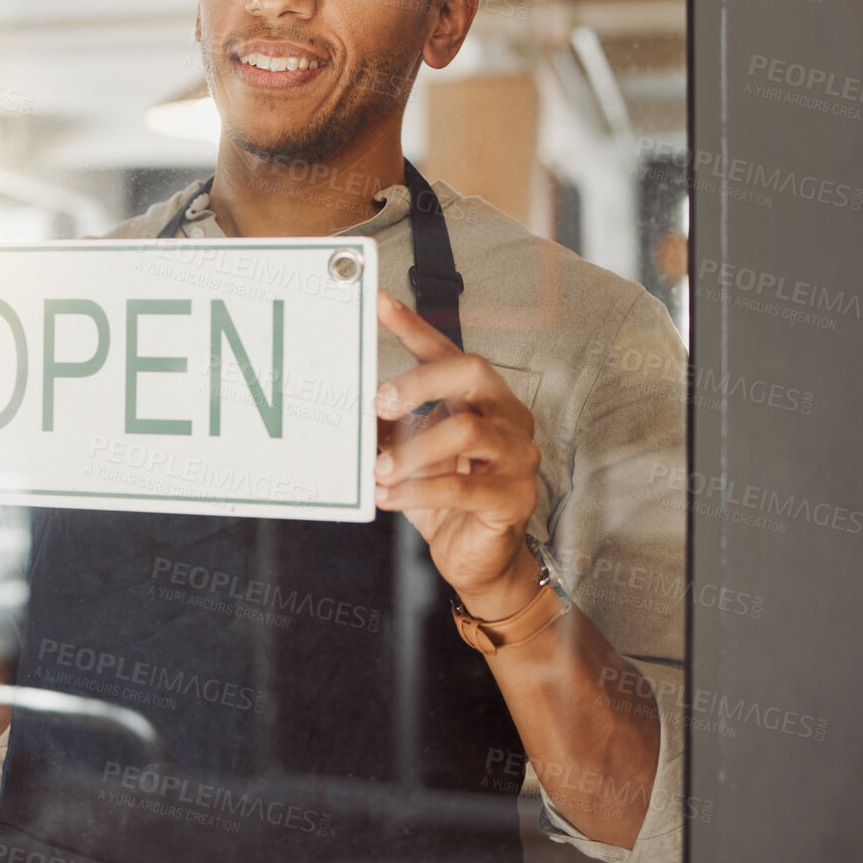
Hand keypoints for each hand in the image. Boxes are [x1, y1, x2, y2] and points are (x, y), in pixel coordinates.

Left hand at [374, 290, 541, 618]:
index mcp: (481, 398)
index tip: (377, 303)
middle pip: (471, 372)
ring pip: (468, 431)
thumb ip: (388, 428)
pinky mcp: (514, 497)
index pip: (447, 352)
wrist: (478, 559)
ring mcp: (517, 455)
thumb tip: (345, 406)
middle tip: (378, 402)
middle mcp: (506, 416)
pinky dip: (418, 491)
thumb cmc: (444, 499)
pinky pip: (464, 487)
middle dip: (420, 380)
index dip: (413, 327)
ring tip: (380, 468)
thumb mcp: (410, 455)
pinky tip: (387, 497)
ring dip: (415, 449)